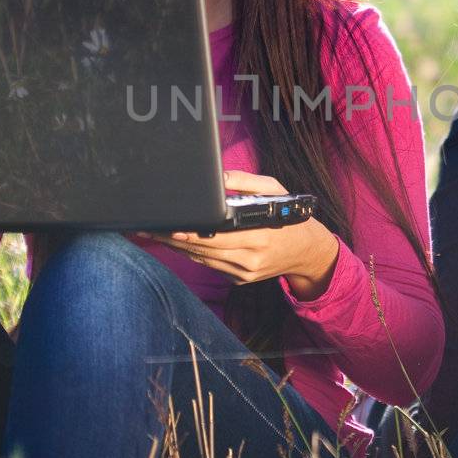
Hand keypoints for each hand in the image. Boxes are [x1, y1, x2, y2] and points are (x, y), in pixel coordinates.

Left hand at [140, 171, 340, 300]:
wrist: (307, 252)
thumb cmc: (288, 217)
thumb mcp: (275, 191)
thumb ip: (246, 182)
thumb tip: (219, 177)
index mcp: (260, 234)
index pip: (217, 235)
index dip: (192, 232)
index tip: (171, 225)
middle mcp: (251, 257)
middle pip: (203, 249)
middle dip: (175, 238)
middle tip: (151, 228)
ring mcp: (244, 272)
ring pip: (203, 260)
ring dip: (178, 247)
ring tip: (157, 234)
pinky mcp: (239, 280)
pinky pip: (211, 266)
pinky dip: (194, 254)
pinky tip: (178, 243)